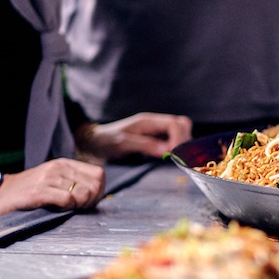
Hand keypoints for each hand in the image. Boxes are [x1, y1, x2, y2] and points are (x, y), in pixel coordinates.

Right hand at [0, 158, 105, 217]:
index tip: (87, 202)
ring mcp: (49, 178)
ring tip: (66, 209)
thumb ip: (74, 183)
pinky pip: (67, 200)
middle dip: (91, 201)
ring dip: (79, 206)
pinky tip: (57, 209)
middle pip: (95, 186)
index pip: (99, 175)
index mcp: (65, 164)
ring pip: (83, 193)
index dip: (98, 191)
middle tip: (77, 208)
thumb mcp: (54, 181)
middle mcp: (59, 168)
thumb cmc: (28, 192)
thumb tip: (97, 194)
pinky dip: (67, 208)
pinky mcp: (39, 192)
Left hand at [77, 112, 192, 159]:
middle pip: (182, 124)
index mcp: (148, 121)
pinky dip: (176, 147)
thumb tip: (168, 151)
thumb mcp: (123, 143)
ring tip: (174, 157)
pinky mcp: (155, 137)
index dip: (179, 139)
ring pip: (180, 131)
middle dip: (184, 140)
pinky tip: (169, 156)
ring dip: (181, 143)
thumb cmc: (106, 141)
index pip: (175, 124)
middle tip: (177, 156)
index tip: (173, 154)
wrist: (94, 142)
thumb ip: (146, 145)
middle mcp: (155, 123)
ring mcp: (156, 130)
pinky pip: (173, 139)